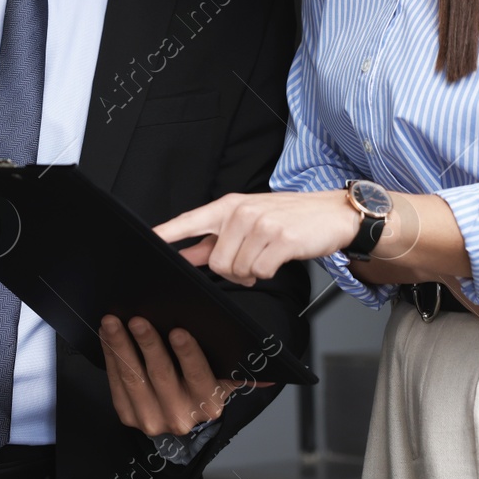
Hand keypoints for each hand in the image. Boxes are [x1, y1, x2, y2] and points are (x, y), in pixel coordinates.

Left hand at [98, 316, 268, 437]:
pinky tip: (108, 337)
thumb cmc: (204, 385)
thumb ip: (245, 374)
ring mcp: (152, 420)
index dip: (188, 355)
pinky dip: (111, 358)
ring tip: (113, 321)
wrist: (182, 416)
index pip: (200, 378)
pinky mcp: (129, 417)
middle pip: (162, 376)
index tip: (180, 331)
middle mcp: (181, 418)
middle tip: (138, 319)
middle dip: (149, 345)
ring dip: (122, 347)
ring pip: (134, 379)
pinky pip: (117, 385)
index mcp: (210, 407)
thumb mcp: (226, 380)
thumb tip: (271, 376)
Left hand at [151, 191, 357, 285]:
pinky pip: (260, 272)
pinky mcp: (280, 238)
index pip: (189, 221)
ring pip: (237, 270)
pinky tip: (278, 258)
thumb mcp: (248, 221)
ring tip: (267, 256)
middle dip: (232, 271)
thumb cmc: (288, 219)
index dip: (166, 235)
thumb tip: (184, 256)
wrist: (332, 213)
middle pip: (215, 262)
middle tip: (251, 260)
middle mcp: (241, 212)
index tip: (146, 243)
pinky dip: (269, 272)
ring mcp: (261, 224)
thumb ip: (214, 240)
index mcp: (228, 206)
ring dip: (252, 273)